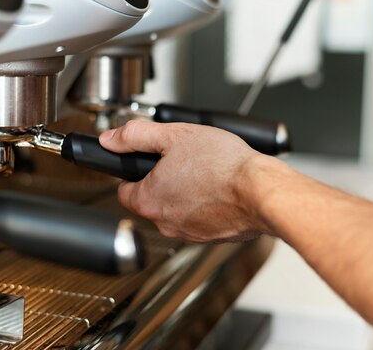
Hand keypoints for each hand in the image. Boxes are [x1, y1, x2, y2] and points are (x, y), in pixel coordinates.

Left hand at [99, 121, 272, 242]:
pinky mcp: (211, 237)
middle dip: (163, 180)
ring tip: (205, 172)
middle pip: (151, 199)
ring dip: (185, 192)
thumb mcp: (174, 135)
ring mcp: (189, 233)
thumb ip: (136, 136)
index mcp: (148, 200)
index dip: (134, 171)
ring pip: (176, 209)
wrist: (261, 191)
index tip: (147, 162)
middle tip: (183, 161)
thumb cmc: (223, 166)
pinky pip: (199, 218)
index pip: (123, 190)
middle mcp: (164, 223)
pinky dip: (205, 204)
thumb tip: (111, 139)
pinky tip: (219, 187)